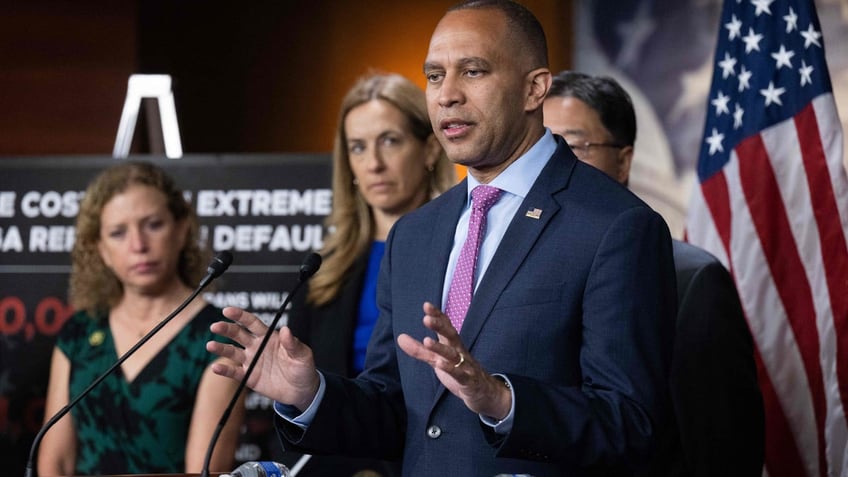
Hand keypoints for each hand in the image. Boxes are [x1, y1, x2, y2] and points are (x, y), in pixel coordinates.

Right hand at [206, 306, 319, 410]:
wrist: (302, 390)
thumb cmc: (303, 368)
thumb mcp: (302, 355)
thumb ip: (293, 343)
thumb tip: (286, 330)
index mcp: (269, 337)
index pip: (252, 323)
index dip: (240, 316)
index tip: (228, 310)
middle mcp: (257, 346)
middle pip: (238, 334)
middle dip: (226, 329)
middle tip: (216, 326)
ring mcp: (252, 361)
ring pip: (232, 352)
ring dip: (221, 348)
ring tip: (210, 345)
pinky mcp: (249, 376)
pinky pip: (234, 372)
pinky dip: (224, 370)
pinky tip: (215, 368)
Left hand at [397, 302, 510, 419]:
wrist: (482, 392)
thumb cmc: (458, 371)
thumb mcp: (436, 359)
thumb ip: (419, 350)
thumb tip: (400, 337)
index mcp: (452, 344)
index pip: (446, 326)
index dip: (437, 316)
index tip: (426, 305)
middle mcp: (459, 351)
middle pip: (451, 336)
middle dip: (439, 326)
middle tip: (426, 318)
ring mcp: (465, 365)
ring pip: (452, 355)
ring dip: (440, 347)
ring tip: (427, 341)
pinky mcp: (468, 381)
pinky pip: (459, 374)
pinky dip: (450, 369)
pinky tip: (439, 364)